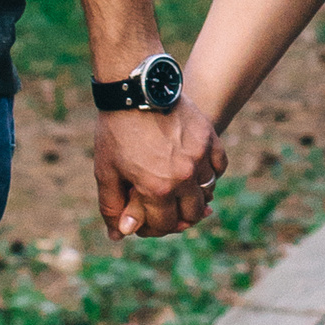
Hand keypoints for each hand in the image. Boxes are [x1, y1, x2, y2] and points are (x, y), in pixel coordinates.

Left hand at [95, 101, 226, 240]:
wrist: (134, 89)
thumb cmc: (116, 131)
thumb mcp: (106, 171)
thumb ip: (112, 206)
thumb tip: (118, 235)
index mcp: (157, 189)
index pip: (167, 225)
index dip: (156, 228)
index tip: (147, 219)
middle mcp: (183, 177)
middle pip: (191, 214)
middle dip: (178, 217)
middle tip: (166, 208)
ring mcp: (199, 156)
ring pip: (207, 192)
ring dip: (195, 196)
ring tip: (180, 190)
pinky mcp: (208, 138)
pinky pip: (219, 166)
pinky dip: (210, 173)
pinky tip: (196, 171)